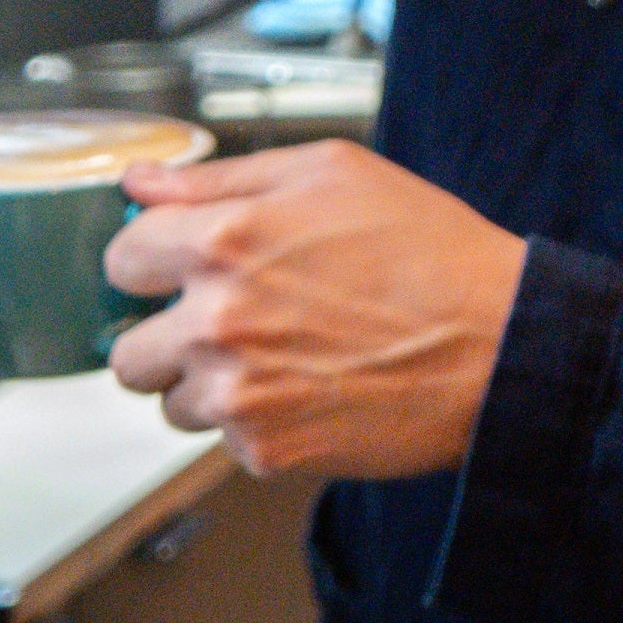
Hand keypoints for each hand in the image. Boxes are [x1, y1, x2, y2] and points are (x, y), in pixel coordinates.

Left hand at [103, 141, 527, 484]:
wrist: (501, 346)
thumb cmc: (431, 252)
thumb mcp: (331, 172)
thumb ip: (220, 177)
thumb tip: (141, 183)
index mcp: (224, 240)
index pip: (121, 260)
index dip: (154, 263)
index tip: (180, 271)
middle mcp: (217, 320)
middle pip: (126, 351)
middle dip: (168, 337)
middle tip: (228, 325)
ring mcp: (238, 393)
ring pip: (171, 403)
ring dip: (208, 386)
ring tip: (280, 359)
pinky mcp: (265, 449)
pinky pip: (225, 442)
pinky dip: (259, 423)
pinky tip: (311, 390)